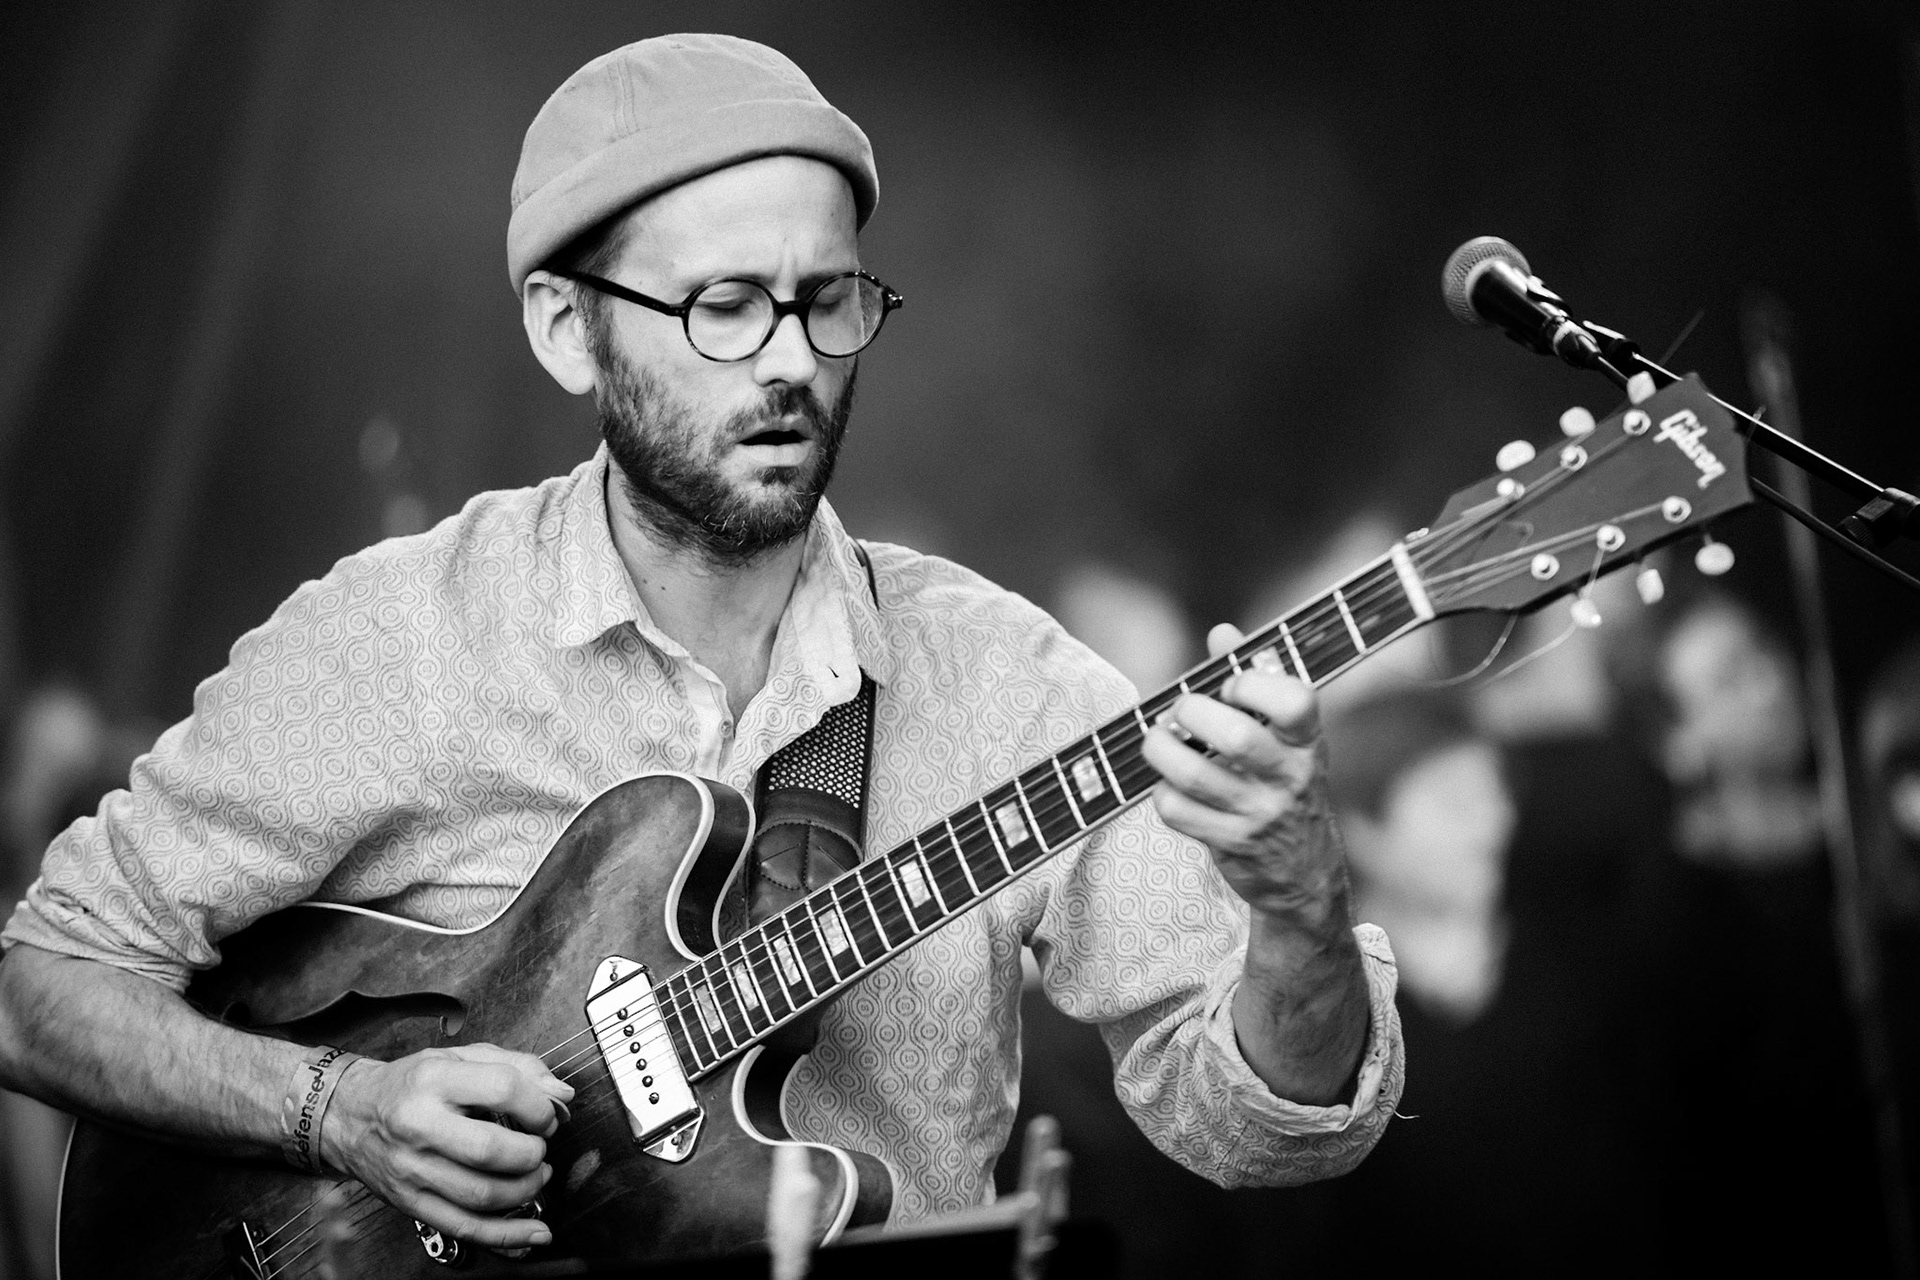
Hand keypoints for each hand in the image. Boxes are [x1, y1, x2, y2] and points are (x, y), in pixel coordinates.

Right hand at [323, 1042, 573, 1250]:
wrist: (348, 1115)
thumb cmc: (410, 1084)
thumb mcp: (460, 1056)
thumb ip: (517, 1066)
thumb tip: (561, 1094)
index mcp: (434, 1080)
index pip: (502, 1088)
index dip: (538, 1104)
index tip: (546, 1114)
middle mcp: (419, 1126)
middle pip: (490, 1150)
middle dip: (532, 1152)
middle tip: (540, 1146)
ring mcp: (413, 1170)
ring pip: (481, 1195)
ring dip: (526, 1190)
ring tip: (536, 1175)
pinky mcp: (411, 1203)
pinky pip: (465, 1228)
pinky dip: (506, 1235)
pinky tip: (534, 1231)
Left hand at [1141, 623, 1346, 922]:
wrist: (1304, 872)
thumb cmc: (1284, 782)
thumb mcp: (1285, 736)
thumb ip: (1254, 682)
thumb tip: (1221, 633)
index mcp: (1308, 742)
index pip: (1295, 702)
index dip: (1252, 683)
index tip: (1229, 686)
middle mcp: (1290, 778)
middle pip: (1236, 737)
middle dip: (1192, 713)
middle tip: (1180, 711)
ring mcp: (1260, 814)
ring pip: (1196, 775)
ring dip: (1161, 749)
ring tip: (1156, 740)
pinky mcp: (1230, 844)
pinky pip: (1178, 811)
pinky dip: (1161, 792)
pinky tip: (1168, 784)